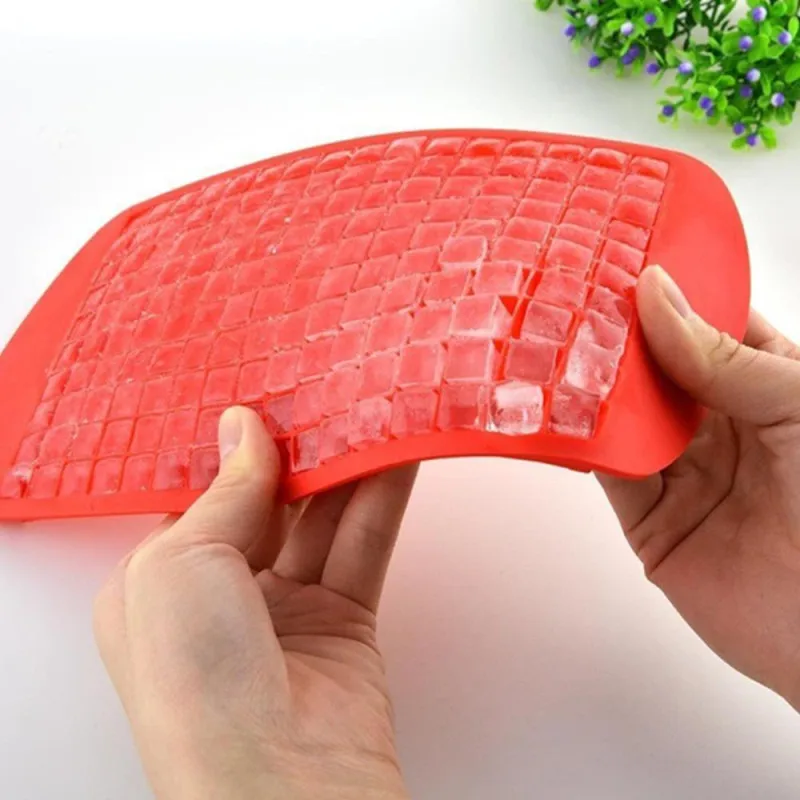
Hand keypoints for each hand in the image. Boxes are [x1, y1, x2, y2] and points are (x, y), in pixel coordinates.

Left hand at [93, 407, 415, 799]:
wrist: (281, 786)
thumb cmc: (197, 687)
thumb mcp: (178, 566)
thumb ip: (223, 492)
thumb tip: (242, 428)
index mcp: (158, 588)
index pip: (198, 499)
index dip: (230, 449)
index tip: (263, 399)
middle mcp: (219, 600)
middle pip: (266, 505)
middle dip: (295, 452)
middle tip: (324, 396)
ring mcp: (285, 613)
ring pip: (320, 521)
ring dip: (346, 468)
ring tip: (369, 412)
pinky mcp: (344, 623)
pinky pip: (362, 547)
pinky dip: (380, 500)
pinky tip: (396, 456)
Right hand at [599, 266, 799, 709]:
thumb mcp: (799, 409)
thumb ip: (725, 358)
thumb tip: (657, 296)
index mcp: (771, 385)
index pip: (711, 323)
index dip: (671, 292)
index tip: (623, 259)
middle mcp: (722, 423)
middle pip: (657, 366)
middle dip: (618, 334)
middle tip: (569, 295)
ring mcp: (684, 470)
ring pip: (626, 414)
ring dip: (592, 384)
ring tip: (552, 342)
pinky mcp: (649, 517)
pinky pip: (608, 468)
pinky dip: (582, 442)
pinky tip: (559, 412)